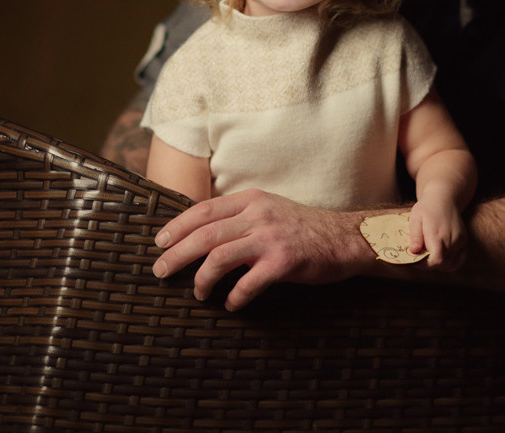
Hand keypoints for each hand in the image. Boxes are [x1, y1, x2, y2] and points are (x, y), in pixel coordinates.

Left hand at [152, 189, 373, 309]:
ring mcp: (270, 238)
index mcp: (251, 200)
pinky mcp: (283, 262)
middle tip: (160, 271)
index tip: (160, 242)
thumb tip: (202, 235)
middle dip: (177, 254)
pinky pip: (248, 283)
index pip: (204, 210)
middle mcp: (258, 215)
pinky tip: (231, 304)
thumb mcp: (268, 211)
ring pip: (220, 257)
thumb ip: (240, 217)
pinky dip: (235, 297)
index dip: (178, 226)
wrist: (343, 239)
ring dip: (202, 279)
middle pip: (205, 234)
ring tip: (198, 294)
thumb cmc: (302, 228)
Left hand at [407, 197, 467, 270]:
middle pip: (442, 264)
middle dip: (429, 265)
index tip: (415, 261)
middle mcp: (451, 239)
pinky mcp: (464, 241)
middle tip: (419, 257)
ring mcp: (460, 241)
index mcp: (437, 234)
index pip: (436, 260)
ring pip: (451, 264)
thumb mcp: (416, 219)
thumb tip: (413, 252)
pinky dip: (450, 263)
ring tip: (429, 256)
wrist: (444, 198)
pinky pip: (460, 260)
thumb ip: (415, 236)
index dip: (425, 265)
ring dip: (439, 265)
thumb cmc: (427, 208)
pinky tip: (441, 257)